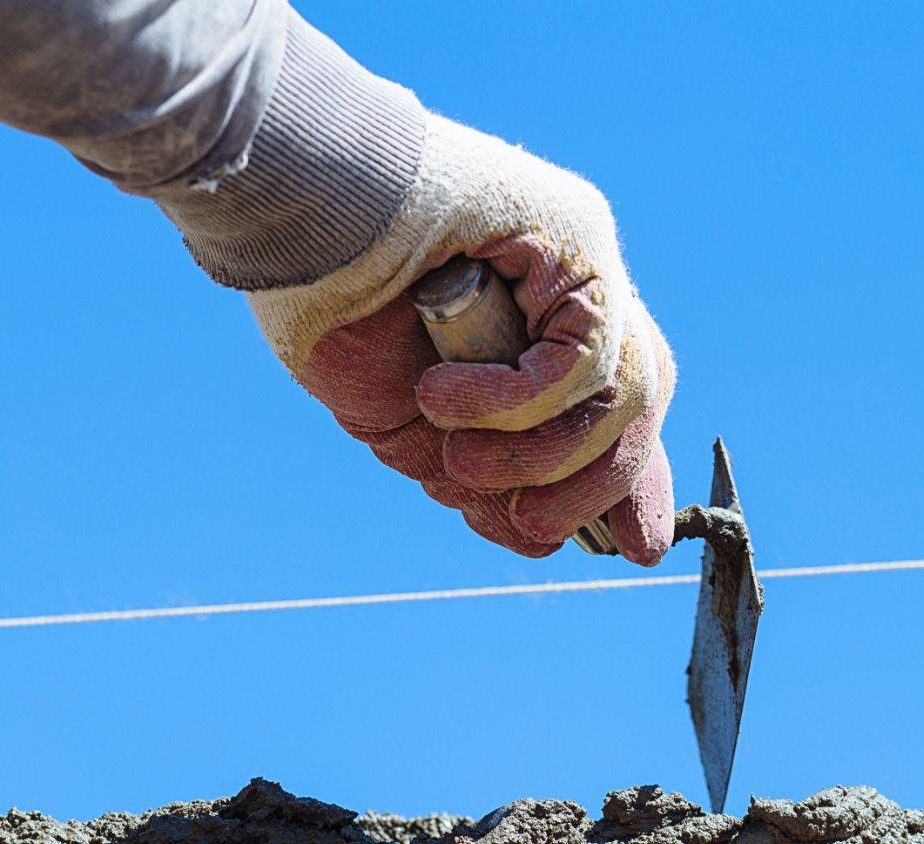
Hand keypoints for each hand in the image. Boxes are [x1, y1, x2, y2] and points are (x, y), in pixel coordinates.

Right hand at [249, 114, 675, 563]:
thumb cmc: (337, 317)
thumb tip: (547, 540)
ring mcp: (581, 263)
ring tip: (455, 457)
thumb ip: (484, 483)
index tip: (632, 548)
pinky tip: (440, 394)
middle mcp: (574, 300)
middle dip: (591, 491)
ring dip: (535, 458)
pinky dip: (511, 400)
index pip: (617, 420)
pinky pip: (583, 357)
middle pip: (635, 411)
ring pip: (622, 395)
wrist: (289, 215)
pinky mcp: (575, 233)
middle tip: (525, 520)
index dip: (630, 487)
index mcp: (542, 341)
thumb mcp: (417, 434)